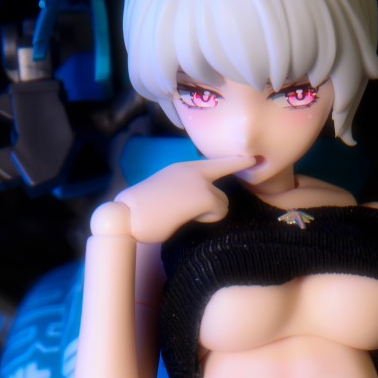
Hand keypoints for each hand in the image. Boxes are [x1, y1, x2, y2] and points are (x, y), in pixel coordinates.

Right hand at [113, 153, 257, 243]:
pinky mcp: (204, 194)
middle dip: (212, 204)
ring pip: (222, 203)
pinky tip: (184, 218)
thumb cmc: (140, 212)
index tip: (251, 158)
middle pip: (219, 187)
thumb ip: (182, 195)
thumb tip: (193, 207)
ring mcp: (199, 180)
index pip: (213, 163)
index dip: (233, 162)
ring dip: (207, 214)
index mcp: (181, 170)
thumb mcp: (164, 197)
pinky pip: (220, 211)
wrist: (126, 215)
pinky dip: (207, 219)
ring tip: (180, 216)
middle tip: (204, 198)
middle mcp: (192, 170)